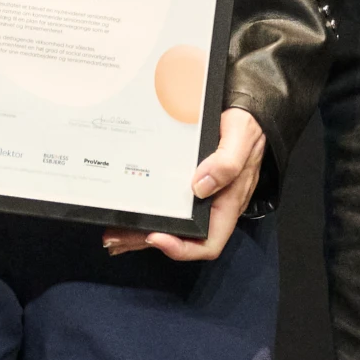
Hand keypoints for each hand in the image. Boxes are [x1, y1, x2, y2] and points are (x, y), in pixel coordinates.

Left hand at [102, 107, 264, 262]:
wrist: (247, 112)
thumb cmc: (247, 126)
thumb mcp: (240, 138)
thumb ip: (226, 163)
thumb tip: (200, 186)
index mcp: (227, 203)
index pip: (208, 242)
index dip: (182, 248)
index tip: (155, 237)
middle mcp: (212, 206)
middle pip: (180, 237)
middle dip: (147, 240)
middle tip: (116, 238)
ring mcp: (199, 197)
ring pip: (170, 224)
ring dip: (141, 231)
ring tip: (112, 234)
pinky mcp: (187, 185)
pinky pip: (167, 205)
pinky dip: (147, 212)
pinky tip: (127, 214)